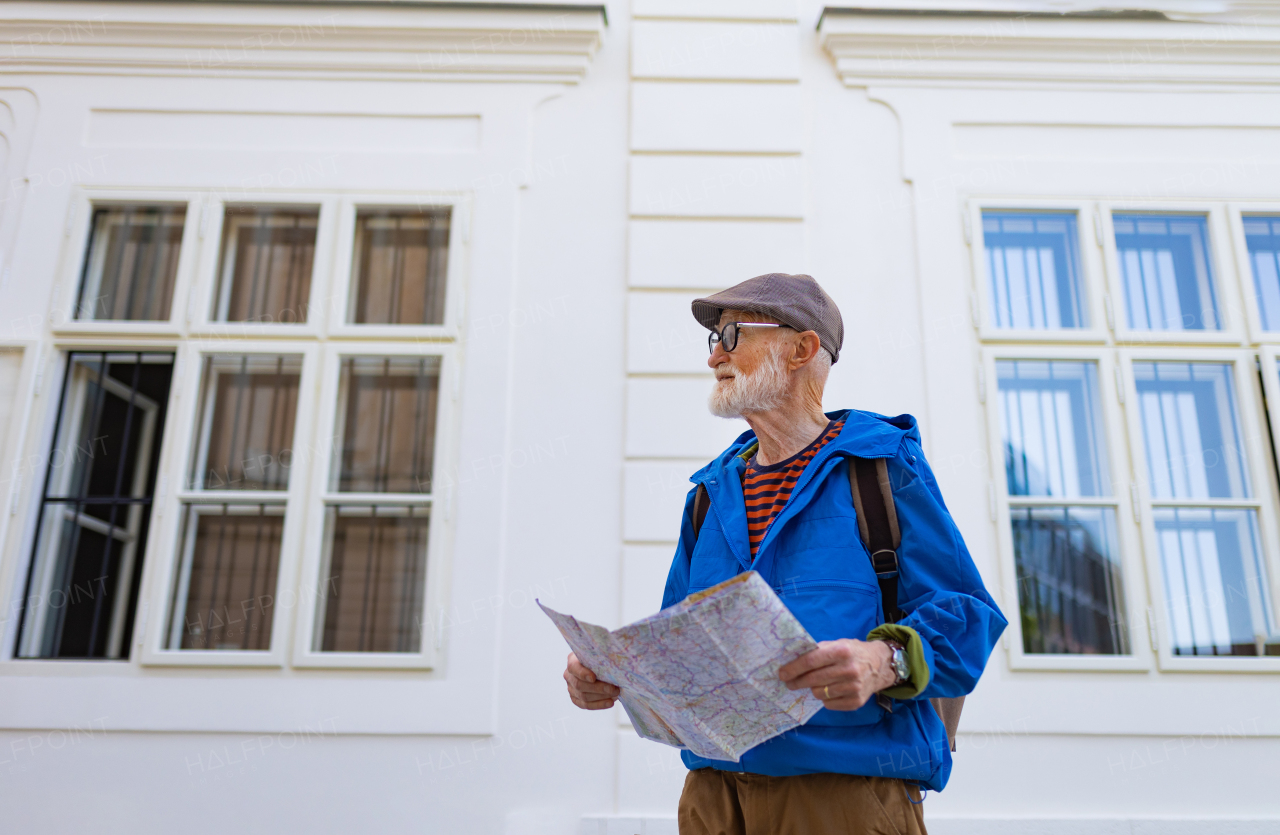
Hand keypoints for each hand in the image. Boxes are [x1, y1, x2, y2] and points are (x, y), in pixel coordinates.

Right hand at [564, 652, 619, 709]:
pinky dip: (599, 704)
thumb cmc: (601, 658)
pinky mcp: (576, 699)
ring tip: (615, 694)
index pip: (573, 667)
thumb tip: (613, 658)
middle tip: (613, 688)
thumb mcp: (600, 653)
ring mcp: (571, 688)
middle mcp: (569, 675)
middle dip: (598, 688)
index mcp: (572, 660)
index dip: (582, 673)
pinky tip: (610, 702)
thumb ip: (603, 654)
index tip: (593, 678)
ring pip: (583, 696)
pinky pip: (586, 705)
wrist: (601, 668)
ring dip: (601, 697)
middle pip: (579, 685)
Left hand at [778, 639, 896, 710]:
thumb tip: (792, 660)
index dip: (793, 668)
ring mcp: (854, 687)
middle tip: (789, 682)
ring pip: (819, 693)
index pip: (811, 661)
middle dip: (797, 682)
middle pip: (813, 679)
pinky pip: (829, 704)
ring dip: (812, 689)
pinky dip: (825, 698)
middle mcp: (849, 670)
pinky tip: (829, 690)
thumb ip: (818, 651)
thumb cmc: (853, 653)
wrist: (880, 665)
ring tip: (815, 683)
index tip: (782, 673)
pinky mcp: (856, 702)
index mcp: (842, 651)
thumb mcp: (838, 644)